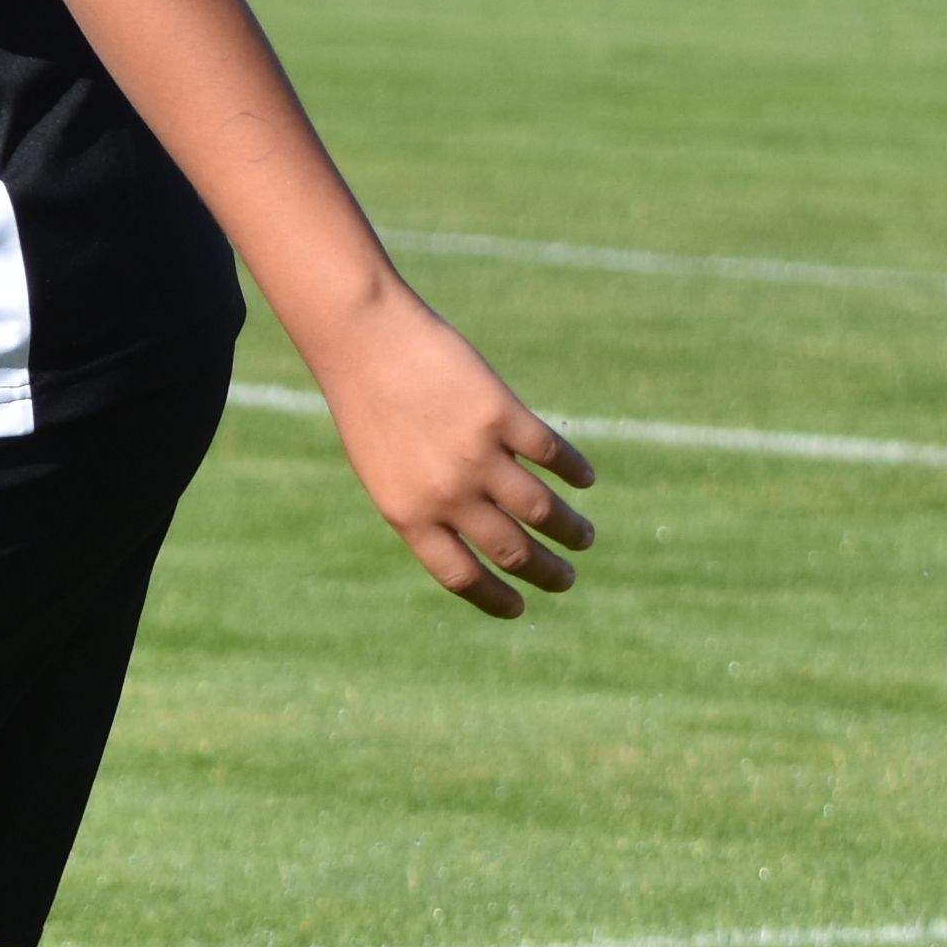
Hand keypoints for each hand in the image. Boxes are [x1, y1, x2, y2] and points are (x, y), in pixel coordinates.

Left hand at [299, 293, 595, 615]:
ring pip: (542, 510)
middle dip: (546, 573)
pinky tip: (584, 480)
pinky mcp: (502, 413)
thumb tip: (480, 535)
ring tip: (583, 537)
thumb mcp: (384, 471)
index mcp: (408, 515)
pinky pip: (551, 454)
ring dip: (570, 531)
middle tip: (565, 579)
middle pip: (511, 551)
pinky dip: (575, 471)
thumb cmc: (368, 406)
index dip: (496, 599)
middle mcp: (445, 493)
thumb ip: (426, 506)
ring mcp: (476, 454)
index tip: (521, 607)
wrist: (363, 340)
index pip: (462, 577)